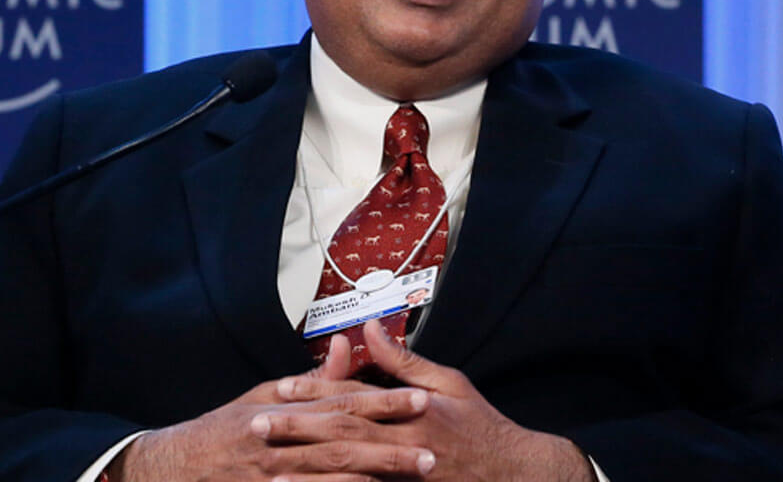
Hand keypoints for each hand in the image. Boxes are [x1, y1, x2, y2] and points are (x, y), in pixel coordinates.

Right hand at [110, 334, 435, 480]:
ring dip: (374, 479)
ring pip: (330, 479)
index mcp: (284, 409)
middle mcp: (281, 441)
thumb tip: (347, 346)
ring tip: (414, 476)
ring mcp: (272, 477)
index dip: (383, 402)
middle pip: (343, 443)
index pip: (342, 403)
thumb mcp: (265, 395)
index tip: (420, 399)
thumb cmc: (226, 429)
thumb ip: (311, 379)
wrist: (175, 468)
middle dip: (389, 446)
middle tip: (431, 449)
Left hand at [275, 320, 595, 481]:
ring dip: (306, 469)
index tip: (279, 390)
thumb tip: (370, 326)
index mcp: (410, 408)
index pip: (353, 397)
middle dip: (295, 431)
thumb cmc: (482, 426)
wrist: (517, 476)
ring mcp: (403, 477)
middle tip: (255, 428)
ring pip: (347, 472)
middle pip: (340, 434)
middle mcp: (402, 442)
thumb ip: (404, 360)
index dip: (314, 393)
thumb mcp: (449, 382)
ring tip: (269, 470)